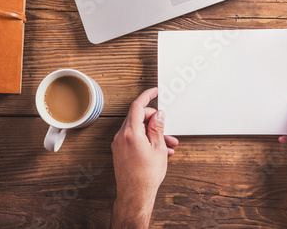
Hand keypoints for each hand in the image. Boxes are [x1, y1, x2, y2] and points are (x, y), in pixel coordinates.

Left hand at [111, 88, 178, 227]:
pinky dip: (145, 139)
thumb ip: (157, 128)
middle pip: (137, 116)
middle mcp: (121, 136)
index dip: (147, 96)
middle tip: (166, 128)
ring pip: (137, 128)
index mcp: (131, 133)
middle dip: (153, 119)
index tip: (154, 91)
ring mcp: (118, 144)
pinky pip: (133, 138)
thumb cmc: (146, 176)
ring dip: (152, 132)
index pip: (137, 106)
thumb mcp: (158, 148)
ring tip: (167, 143)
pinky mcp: (119, 151)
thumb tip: (158, 114)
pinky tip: (159, 149)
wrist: (135, 195)